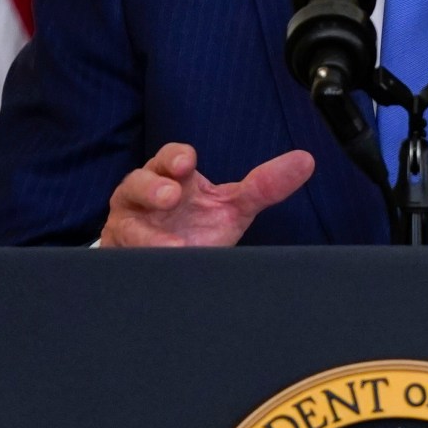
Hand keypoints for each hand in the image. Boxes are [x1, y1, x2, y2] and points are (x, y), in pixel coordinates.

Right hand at [99, 144, 314, 246]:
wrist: (169, 266)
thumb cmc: (195, 226)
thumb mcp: (232, 206)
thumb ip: (264, 187)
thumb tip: (306, 161)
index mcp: (170, 177)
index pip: (170, 158)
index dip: (176, 158)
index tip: (187, 165)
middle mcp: (142, 197)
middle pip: (137, 183)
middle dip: (152, 187)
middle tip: (171, 196)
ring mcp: (127, 228)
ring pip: (126, 225)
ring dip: (146, 234)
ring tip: (171, 246)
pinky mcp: (121, 257)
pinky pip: (125, 258)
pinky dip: (142, 263)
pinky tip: (161, 268)